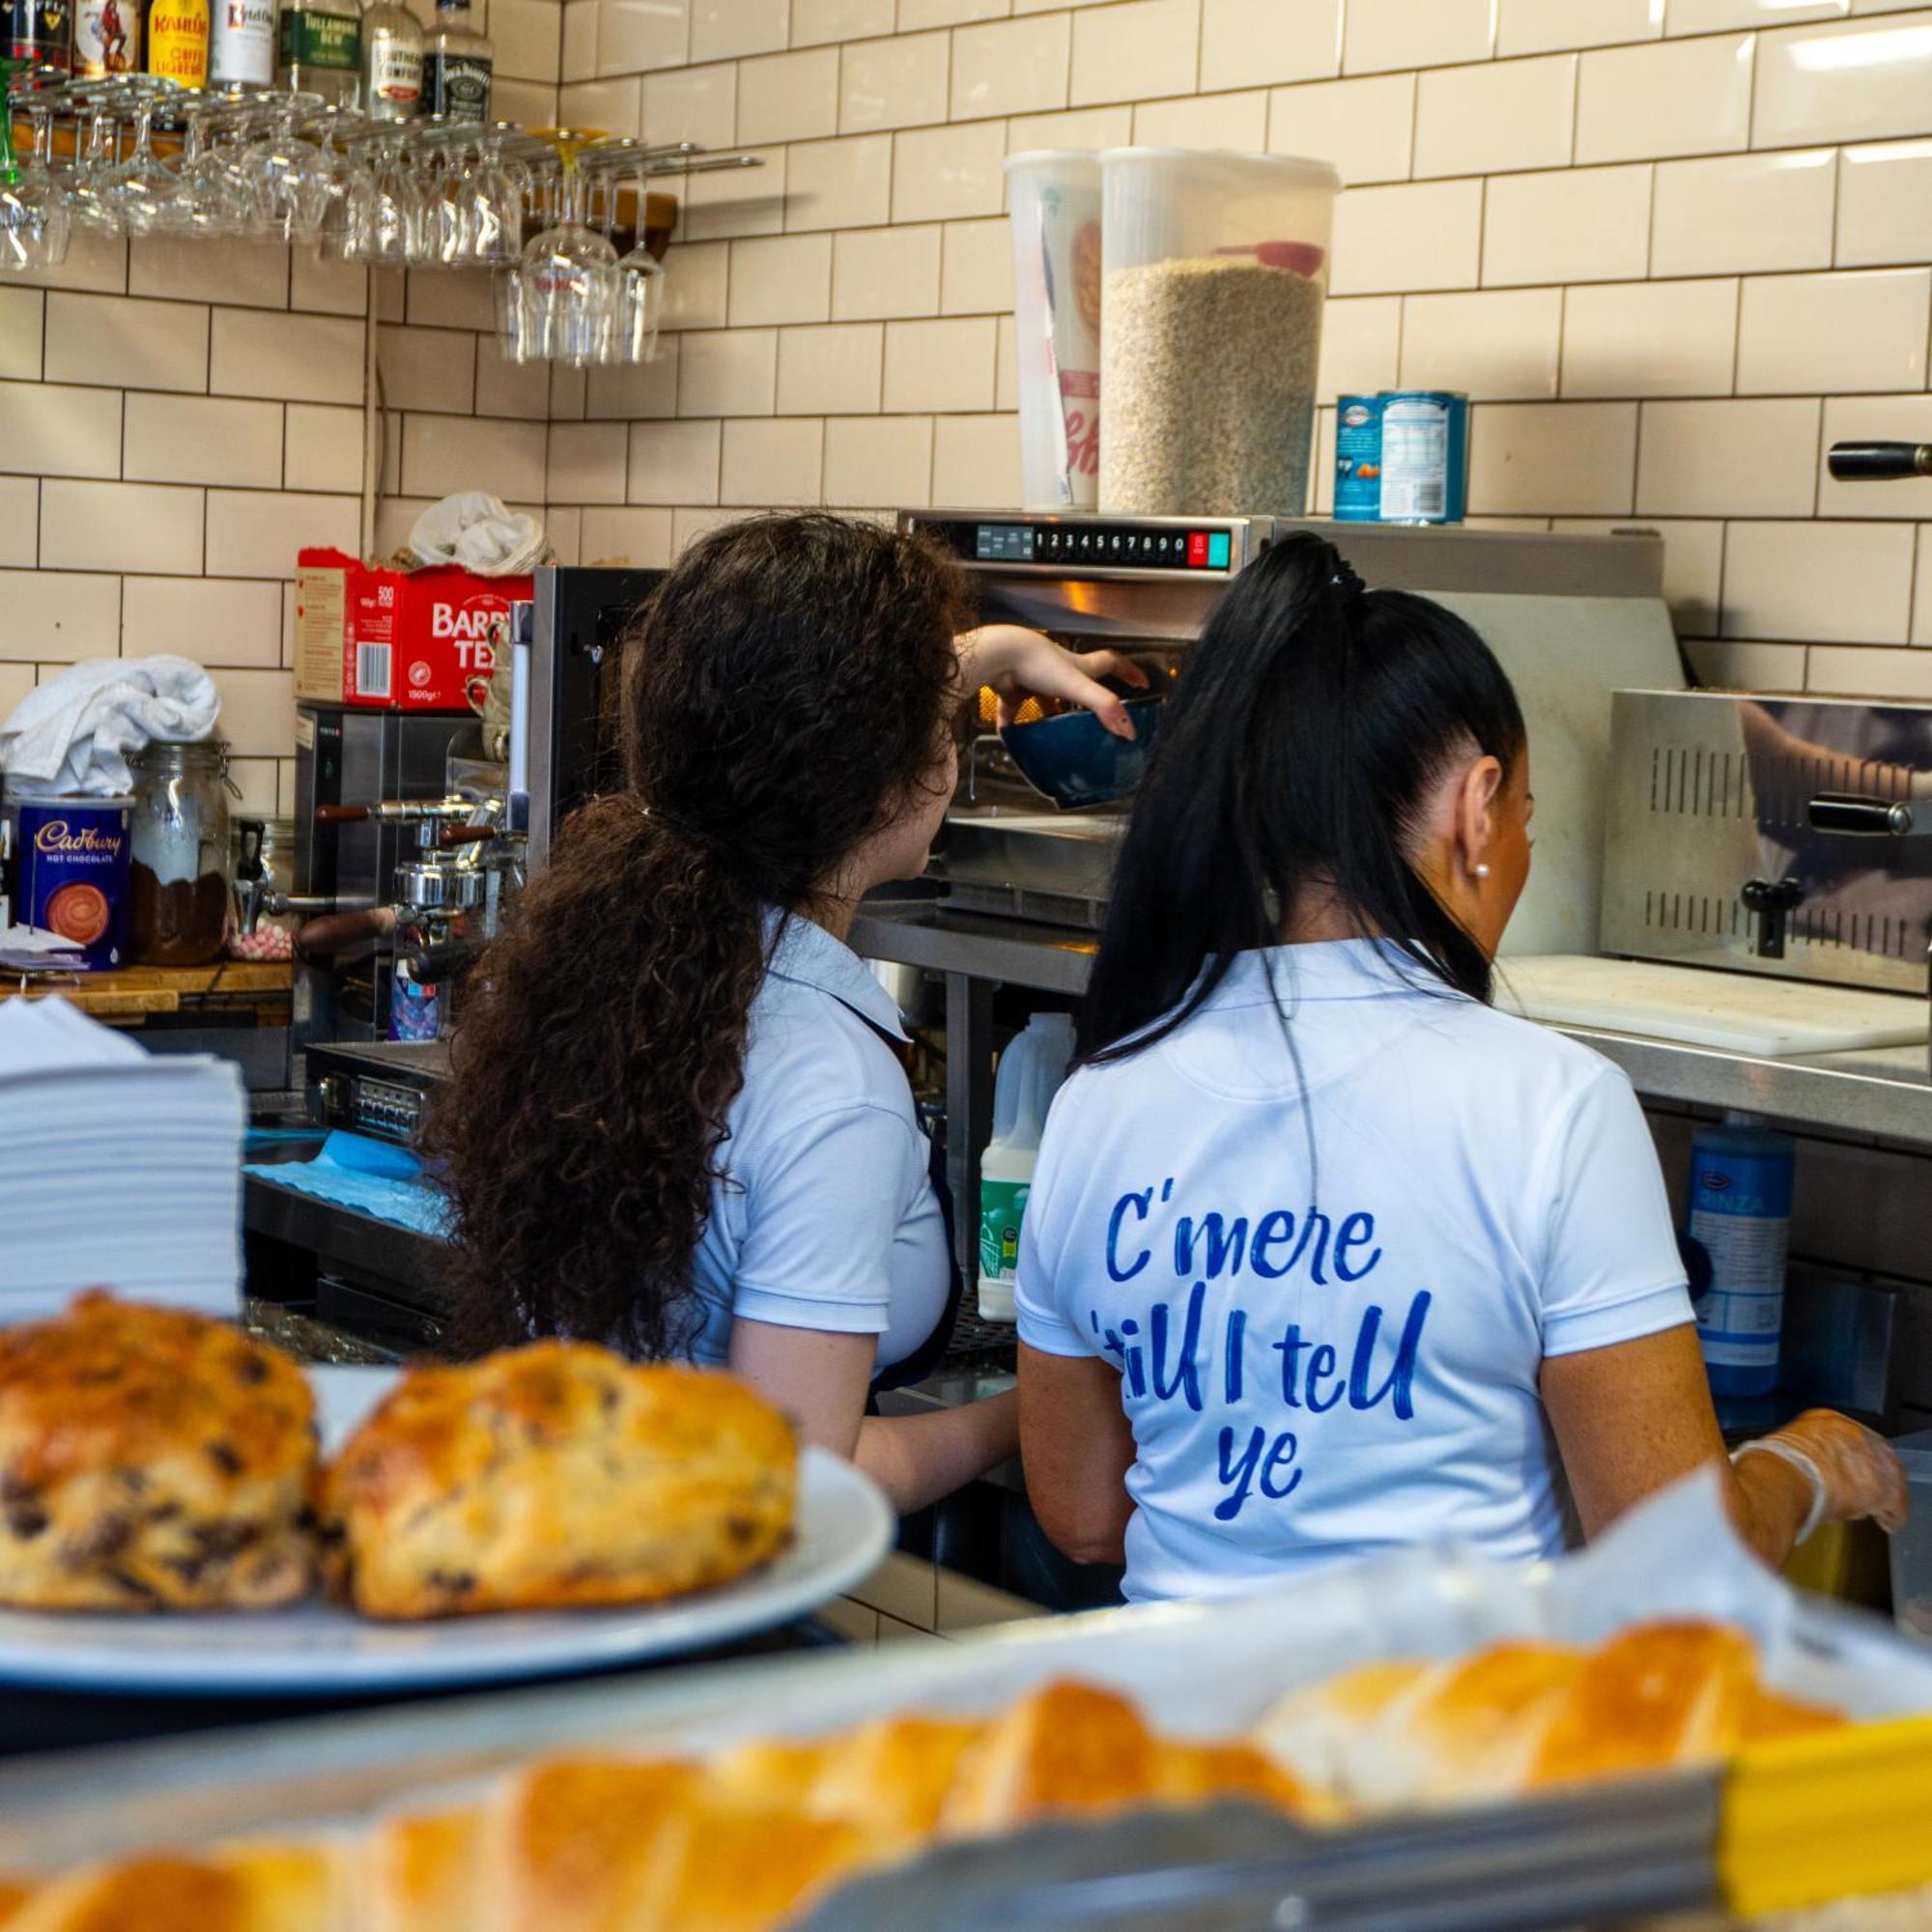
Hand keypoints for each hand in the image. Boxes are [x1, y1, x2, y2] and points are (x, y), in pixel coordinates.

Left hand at [956, 624, 1150, 739]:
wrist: (1001, 654)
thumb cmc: (1040, 664)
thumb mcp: (1080, 686)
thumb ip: (1105, 707)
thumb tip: (1129, 730)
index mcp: (1079, 666)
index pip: (1111, 664)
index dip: (1128, 671)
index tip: (1141, 682)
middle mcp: (1058, 669)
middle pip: (1079, 683)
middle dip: (1088, 699)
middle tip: (1096, 719)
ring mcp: (1033, 677)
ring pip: (1046, 697)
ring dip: (1051, 714)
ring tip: (1056, 735)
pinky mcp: (1012, 687)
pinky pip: (1013, 708)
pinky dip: (1013, 723)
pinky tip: (1013, 738)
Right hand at [1760, 1408, 1909, 1533]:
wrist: (1777, 1482)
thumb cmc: (1771, 1470)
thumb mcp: (1787, 1451)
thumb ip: (1808, 1457)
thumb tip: (1816, 1476)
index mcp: (1826, 1420)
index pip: (1854, 1438)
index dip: (1858, 1458)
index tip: (1856, 1470)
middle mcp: (1853, 1432)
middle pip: (1879, 1454)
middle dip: (1878, 1474)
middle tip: (1873, 1493)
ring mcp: (1870, 1457)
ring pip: (1892, 1477)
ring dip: (1887, 1495)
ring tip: (1882, 1512)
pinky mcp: (1880, 1486)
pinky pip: (1896, 1503)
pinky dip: (1893, 1515)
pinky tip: (1887, 1523)